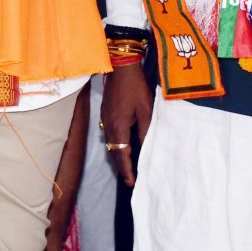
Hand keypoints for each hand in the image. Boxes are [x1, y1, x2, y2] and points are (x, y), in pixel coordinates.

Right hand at [100, 63, 152, 186]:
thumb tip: (147, 148)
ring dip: (118, 155)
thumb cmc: (136, 88)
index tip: (132, 183)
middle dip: (121, 166)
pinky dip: (115, 144)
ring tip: (127, 164)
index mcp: (119, 127)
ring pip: (110, 144)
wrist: (120, 68)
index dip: (127, 171)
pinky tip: (122, 143)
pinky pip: (109, 134)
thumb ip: (145, 131)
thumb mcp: (146, 110)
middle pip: (114, 152)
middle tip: (130, 178)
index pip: (122, 156)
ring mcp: (105, 119)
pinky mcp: (104, 112)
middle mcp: (109, 126)